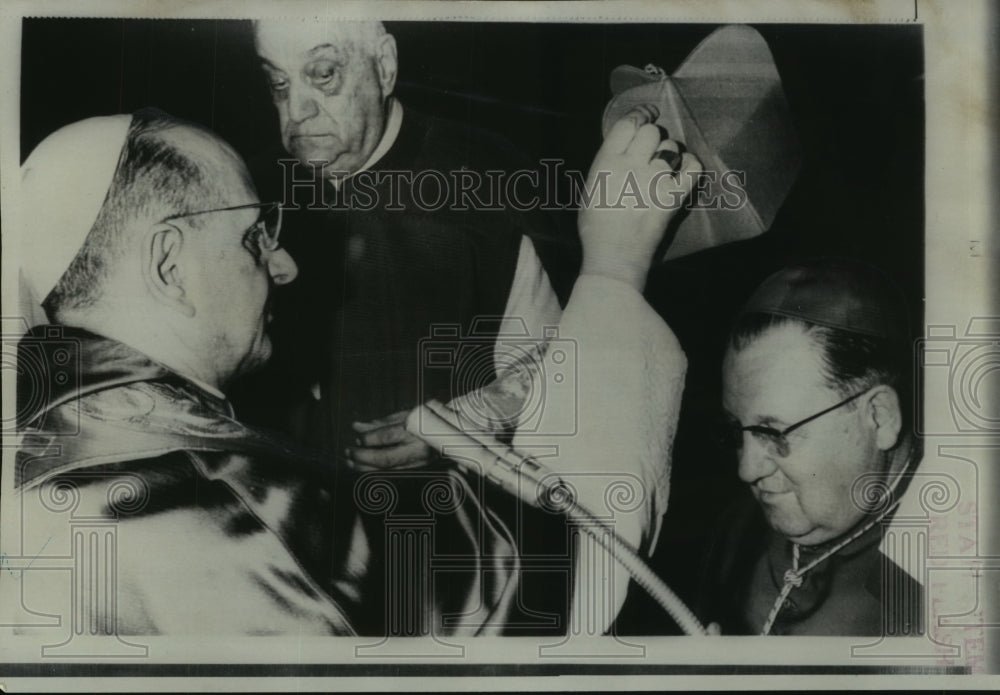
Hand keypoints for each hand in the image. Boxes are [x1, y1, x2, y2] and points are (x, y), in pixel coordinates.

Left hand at [346, 409, 436, 469]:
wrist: (451, 433)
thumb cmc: (425, 421)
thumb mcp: (404, 416)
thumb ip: (380, 423)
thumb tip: (356, 427)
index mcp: (415, 429)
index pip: (387, 436)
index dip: (368, 439)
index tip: (357, 439)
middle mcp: (417, 447)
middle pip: (386, 457)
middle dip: (363, 457)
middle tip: (348, 453)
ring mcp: (419, 461)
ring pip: (388, 469)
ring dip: (366, 468)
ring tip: (351, 462)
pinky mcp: (418, 469)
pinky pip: (393, 473)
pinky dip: (376, 471)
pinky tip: (365, 469)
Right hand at [578, 105, 701, 290]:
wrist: (613, 258)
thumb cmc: (596, 229)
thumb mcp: (590, 189)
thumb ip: (606, 165)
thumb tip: (623, 149)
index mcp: (606, 163)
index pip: (627, 123)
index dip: (640, 114)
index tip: (647, 113)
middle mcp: (631, 166)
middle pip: (651, 132)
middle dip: (653, 137)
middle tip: (652, 149)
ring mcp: (654, 181)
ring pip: (671, 148)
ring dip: (670, 153)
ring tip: (664, 166)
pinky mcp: (673, 197)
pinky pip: (692, 167)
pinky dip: (691, 165)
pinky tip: (685, 170)